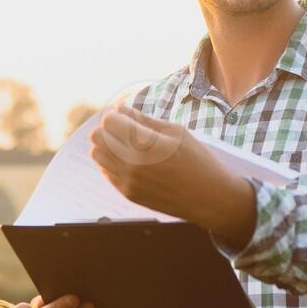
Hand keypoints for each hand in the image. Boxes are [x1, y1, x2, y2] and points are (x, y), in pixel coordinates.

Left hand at [88, 101, 256, 248]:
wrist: (210, 198)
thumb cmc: (198, 161)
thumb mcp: (176, 132)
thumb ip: (144, 120)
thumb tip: (121, 108)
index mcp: (145, 144)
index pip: (108, 121)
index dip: (115, 113)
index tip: (124, 113)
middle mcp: (132, 164)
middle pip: (97, 136)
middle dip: (108, 127)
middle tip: (124, 126)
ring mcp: (128, 181)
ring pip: (97, 155)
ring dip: (107, 145)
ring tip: (126, 143)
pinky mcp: (128, 194)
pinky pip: (106, 172)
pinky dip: (112, 162)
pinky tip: (130, 159)